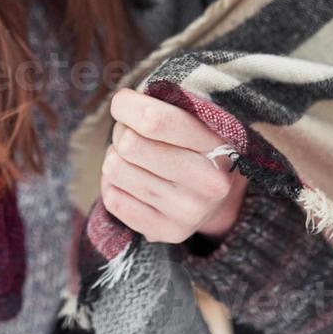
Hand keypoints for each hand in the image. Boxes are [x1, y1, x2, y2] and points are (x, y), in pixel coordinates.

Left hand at [99, 87, 247, 244]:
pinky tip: (134, 182)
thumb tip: (124, 103)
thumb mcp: (195, 115)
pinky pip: (113, 199)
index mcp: (219, 143)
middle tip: (132, 133)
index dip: (126, 106)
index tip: (125, 104)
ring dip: (116, 157)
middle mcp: (210, 183)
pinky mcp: (168, 232)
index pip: (153, 120)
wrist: (217, 196)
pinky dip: (114, 185)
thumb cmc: (194, 142)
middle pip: (128, 144)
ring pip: (114, 169)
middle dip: (121, 131)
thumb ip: (166, 101)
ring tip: (136, 158)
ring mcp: (190, 212)